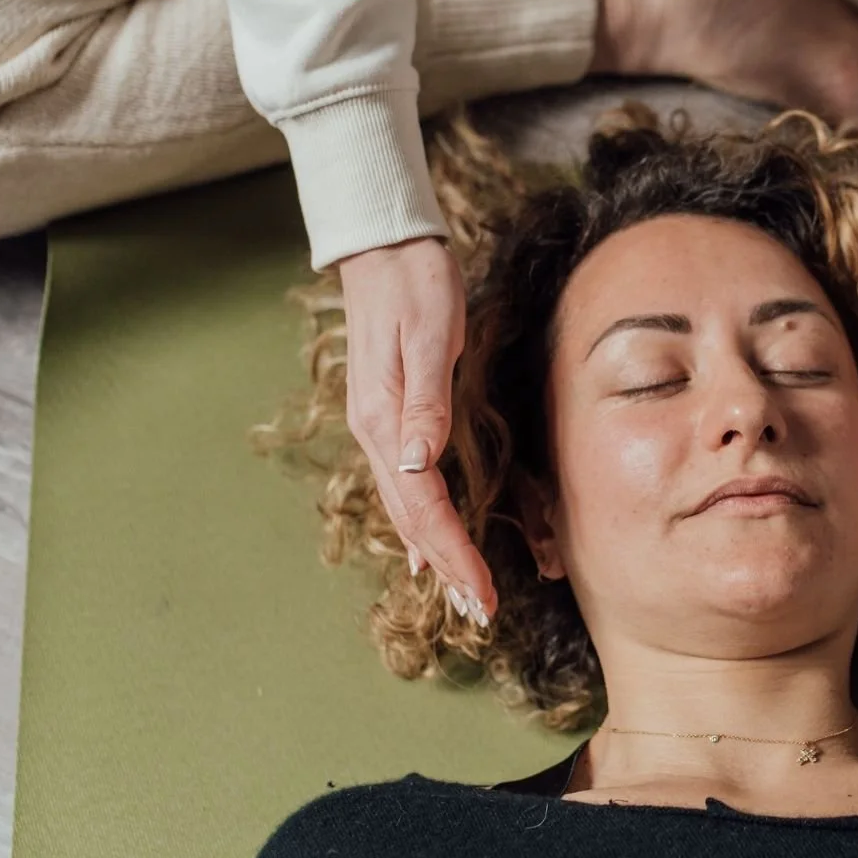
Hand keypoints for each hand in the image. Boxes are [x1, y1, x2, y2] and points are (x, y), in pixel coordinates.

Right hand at [337, 237, 495, 624]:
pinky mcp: (390, 414)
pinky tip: (426, 541)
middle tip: (479, 609)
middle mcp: (377, 433)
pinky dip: (419, 521)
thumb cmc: (415, 285)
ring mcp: (379, 425)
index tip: (481, 592)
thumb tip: (421, 465)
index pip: (423, 508)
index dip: (453, 553)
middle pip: (412, 518)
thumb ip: (425, 403)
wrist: (385, 248)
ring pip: (406, 506)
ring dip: (434, 551)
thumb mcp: (428, 338)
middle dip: (447, 566)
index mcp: (385, 421)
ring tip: (459, 590)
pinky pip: (404, 484)